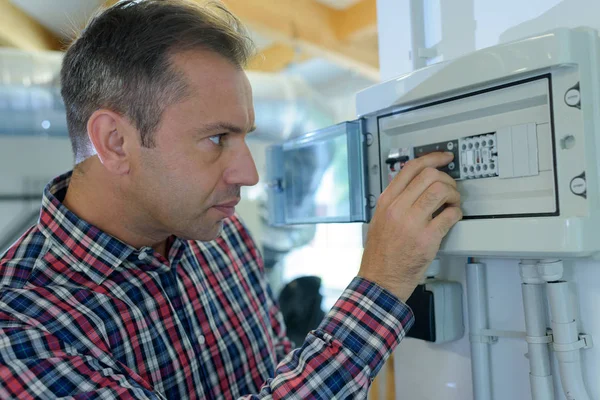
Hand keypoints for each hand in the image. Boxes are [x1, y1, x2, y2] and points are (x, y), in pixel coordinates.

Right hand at [357, 152, 461, 301]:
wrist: (380, 279)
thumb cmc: (380, 253)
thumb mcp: (380, 219)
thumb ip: (396, 200)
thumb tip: (416, 184)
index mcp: (386, 201)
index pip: (411, 168)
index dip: (432, 157)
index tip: (444, 157)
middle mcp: (398, 208)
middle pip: (429, 175)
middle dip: (446, 178)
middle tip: (450, 187)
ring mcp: (412, 223)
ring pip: (441, 190)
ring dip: (454, 193)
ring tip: (453, 202)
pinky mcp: (427, 239)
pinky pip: (450, 215)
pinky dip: (457, 212)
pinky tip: (453, 216)